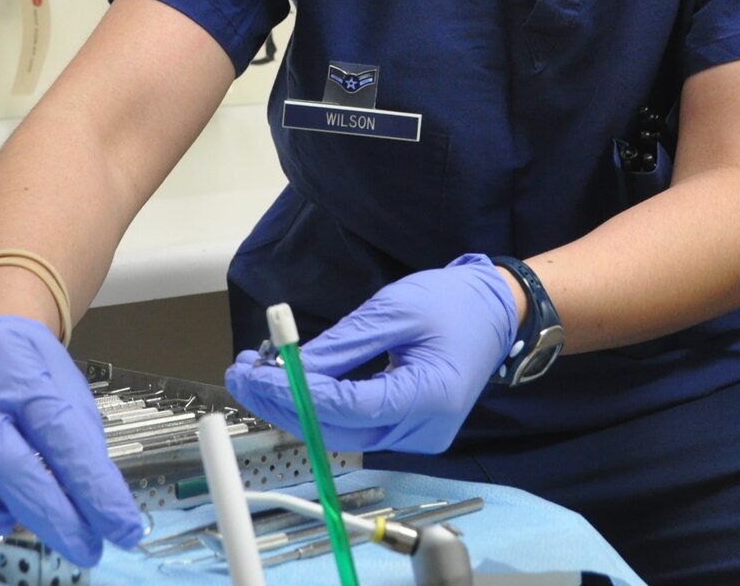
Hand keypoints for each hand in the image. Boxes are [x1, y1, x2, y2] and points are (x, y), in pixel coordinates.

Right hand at [0, 316, 144, 565]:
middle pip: (5, 460)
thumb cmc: (28, 373)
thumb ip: (81, 455)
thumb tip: (107, 517)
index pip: (64, 438)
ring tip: (1, 517)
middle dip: (49, 516)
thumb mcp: (68, 398)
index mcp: (27, 379)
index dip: (95, 491)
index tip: (122, 530)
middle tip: (80, 546)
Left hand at [223, 254, 518, 453]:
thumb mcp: (393, 311)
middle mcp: (423, 430)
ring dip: (296, 405)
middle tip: (241, 374)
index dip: (294, 392)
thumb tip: (290, 367)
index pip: (346, 406)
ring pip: (341, 431)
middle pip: (337, 429)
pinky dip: (321, 406)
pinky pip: (356, 424)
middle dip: (282, 402)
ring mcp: (417, 436)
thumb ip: (342, 345)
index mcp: (428, 398)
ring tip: (257, 374)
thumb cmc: (454, 302)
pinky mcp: (409, 429)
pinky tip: (291, 384)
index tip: (254, 373)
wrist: (497, 311)